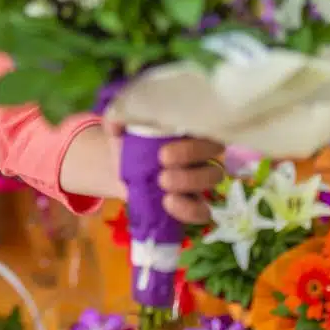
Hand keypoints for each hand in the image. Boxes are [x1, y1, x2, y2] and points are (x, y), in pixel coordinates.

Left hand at [104, 120, 224, 223]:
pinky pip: (204, 210)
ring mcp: (199, 177)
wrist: (121, 166)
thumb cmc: (131, 139)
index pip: (209, 128)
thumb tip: (115, 123)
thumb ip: (118, 118)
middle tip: (162, 165)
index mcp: (189, 128)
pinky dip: (190, 210)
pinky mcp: (191, 202)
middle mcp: (201, 151)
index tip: (162, 152)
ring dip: (190, 182)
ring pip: (213, 178)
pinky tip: (168, 204)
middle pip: (214, 148)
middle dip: (190, 158)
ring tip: (162, 185)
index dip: (193, 141)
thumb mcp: (123, 125)